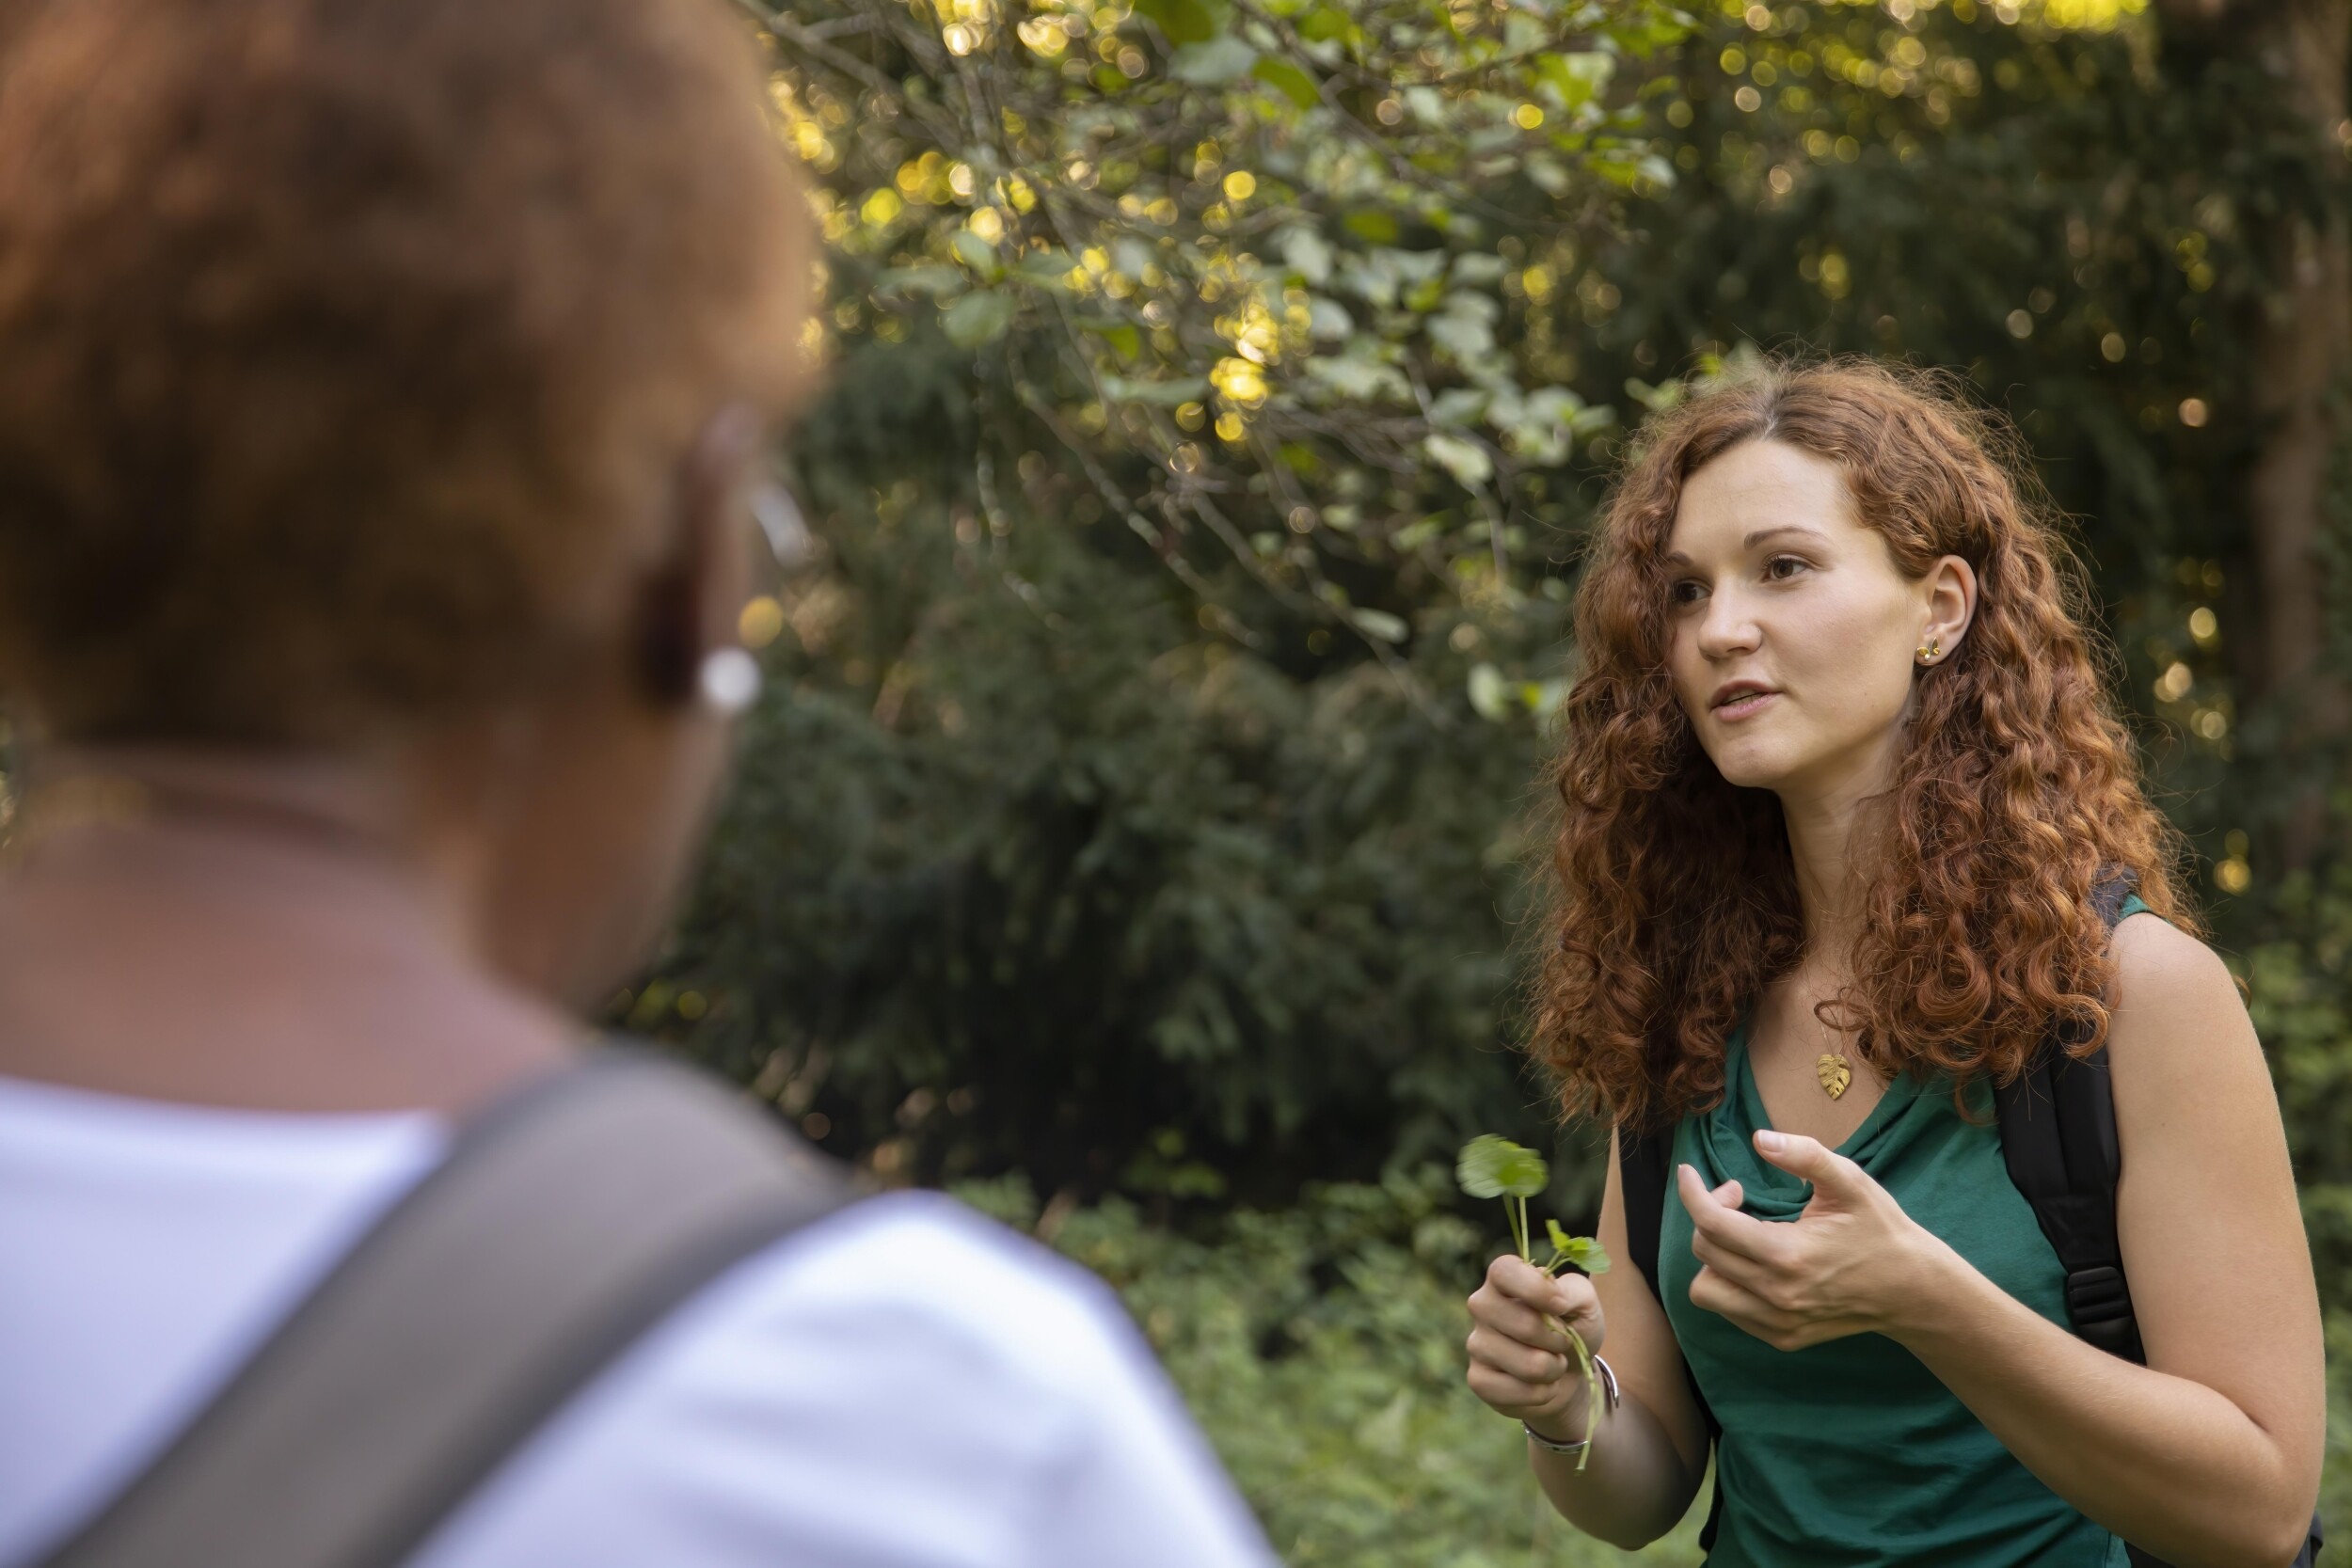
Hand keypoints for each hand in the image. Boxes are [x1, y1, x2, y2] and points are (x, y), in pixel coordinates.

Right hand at [1465, 1253, 1603, 1438]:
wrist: (1568, 1373)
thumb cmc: (1573, 1328)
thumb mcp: (1584, 1303)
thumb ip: (1573, 1291)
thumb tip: (1556, 1299)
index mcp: (1504, 1277)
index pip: (1505, 1272)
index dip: (1536, 1290)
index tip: (1562, 1306)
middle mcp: (1482, 1305)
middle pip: (1524, 1325)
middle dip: (1558, 1340)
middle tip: (1563, 1341)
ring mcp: (1476, 1343)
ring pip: (1527, 1364)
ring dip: (1553, 1369)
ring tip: (1553, 1364)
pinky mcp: (1478, 1379)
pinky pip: (1514, 1392)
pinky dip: (1541, 1394)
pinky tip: (1539, 1386)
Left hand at [1677, 1130, 1950, 1351]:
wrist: (1912, 1290)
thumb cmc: (1880, 1229)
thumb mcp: (1850, 1182)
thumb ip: (1804, 1155)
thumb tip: (1759, 1139)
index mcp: (1788, 1254)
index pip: (1712, 1224)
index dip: (1692, 1192)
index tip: (1689, 1172)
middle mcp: (1777, 1295)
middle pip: (1705, 1251)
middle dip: (1710, 1214)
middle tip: (1739, 1197)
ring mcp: (1778, 1322)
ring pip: (1706, 1290)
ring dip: (1713, 1256)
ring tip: (1742, 1234)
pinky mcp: (1782, 1337)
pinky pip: (1730, 1310)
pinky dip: (1730, 1282)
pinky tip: (1756, 1261)